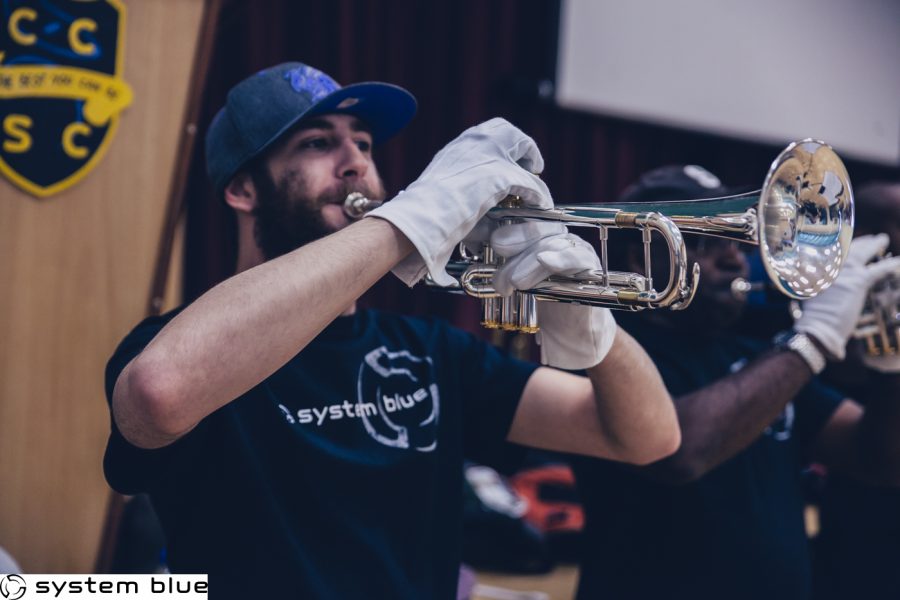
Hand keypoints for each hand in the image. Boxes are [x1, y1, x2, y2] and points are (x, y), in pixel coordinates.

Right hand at [366, 118, 550, 285]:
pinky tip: (541, 205)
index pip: (489, 132)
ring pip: (523, 151)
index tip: (511, 162)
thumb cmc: (425, 212)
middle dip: (523, 148)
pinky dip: (538, 195)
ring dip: (532, 170)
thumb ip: (459, 187)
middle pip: (509, 132)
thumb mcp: (443, 191)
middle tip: (531, 168)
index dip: (505, 146)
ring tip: (537, 186)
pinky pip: (531, 184)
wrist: (421, 215)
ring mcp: (488, 155)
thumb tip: (470, 203)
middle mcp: (474, 141)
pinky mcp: (501, 176)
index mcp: (458, 146)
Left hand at [492, 222, 616, 369]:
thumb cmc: (541, 304)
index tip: (492, 242)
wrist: (569, 332)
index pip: (524, 220)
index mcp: (540, 236)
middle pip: (537, 229)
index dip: (509, 226)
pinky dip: (560, 258)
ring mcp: (576, 249)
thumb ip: (502, 269)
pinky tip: (545, 260)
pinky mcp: (590, 267)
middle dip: (516, 245)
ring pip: (552, 243)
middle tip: (501, 267)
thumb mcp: (516, 284)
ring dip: (530, 261)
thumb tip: (480, 261)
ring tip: (516, 282)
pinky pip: (577, 257)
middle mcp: (559, 237)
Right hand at [795, 234, 899, 359]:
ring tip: (882, 239)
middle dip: (859, 242)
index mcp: (815, 268)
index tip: (848, 242)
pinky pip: (879, 269)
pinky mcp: (858, 281)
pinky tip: (898, 261)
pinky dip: (890, 264)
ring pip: (862, 252)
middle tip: (870, 239)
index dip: (842, 246)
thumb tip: (825, 282)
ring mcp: (843, 271)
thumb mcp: (812, 296)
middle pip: (847, 247)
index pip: (831, 251)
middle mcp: (828, 265)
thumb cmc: (814, 318)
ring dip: (874, 244)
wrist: (818, 328)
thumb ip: (819, 284)